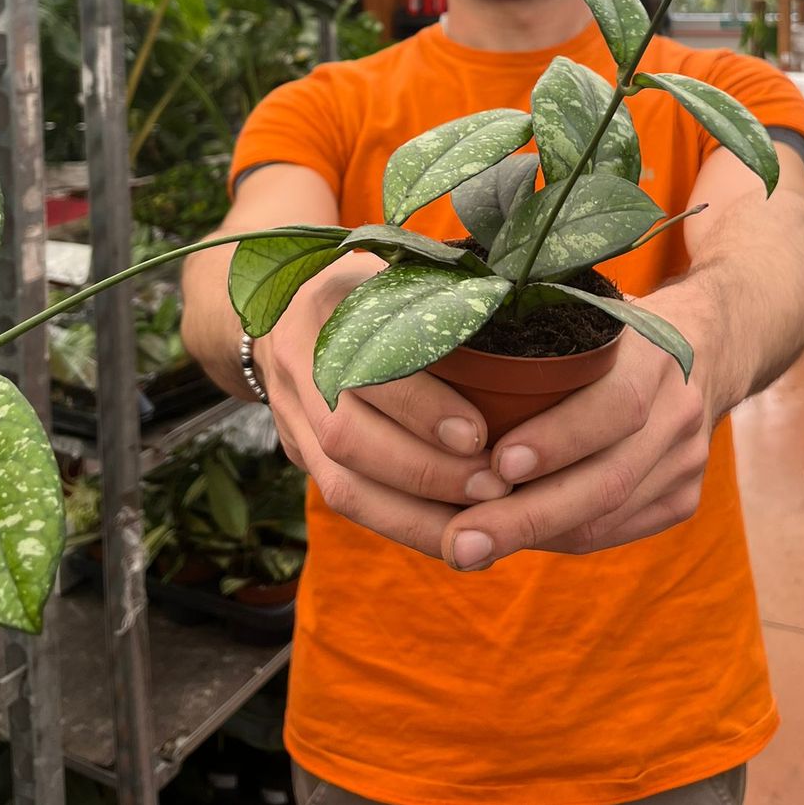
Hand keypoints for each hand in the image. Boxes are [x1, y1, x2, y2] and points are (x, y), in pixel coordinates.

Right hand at [256, 256, 511, 557]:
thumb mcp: (394, 270)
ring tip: (480, 522)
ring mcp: (290, 417)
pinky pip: (347, 502)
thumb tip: (518, 308)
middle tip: (494, 485)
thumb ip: (438, 290)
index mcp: (323, 310)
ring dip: (415, 515)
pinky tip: (453, 534)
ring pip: (341, 485)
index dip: (420, 405)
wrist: (285, 309)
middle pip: (346, 437)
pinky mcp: (299, 455)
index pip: (366, 366)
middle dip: (424, 471)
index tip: (478, 432)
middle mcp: (297, 367)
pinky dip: (402, 525)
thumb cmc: (367, 284)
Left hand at [438, 316, 712, 571]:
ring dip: (534, 537)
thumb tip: (447, 363)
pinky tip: (508, 540)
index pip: (617, 404)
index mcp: (655, 354)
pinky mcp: (683, 498)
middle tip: (462, 540)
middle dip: (529, 515)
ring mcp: (687, 461)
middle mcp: (679, 411)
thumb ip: (538, 334)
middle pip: (608, 479)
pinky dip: (558, 537)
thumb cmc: (614, 324)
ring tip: (469, 548)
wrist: (709, 344)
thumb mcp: (587, 309)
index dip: (559, 438)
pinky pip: (613, 531)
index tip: (498, 463)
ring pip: (607, 516)